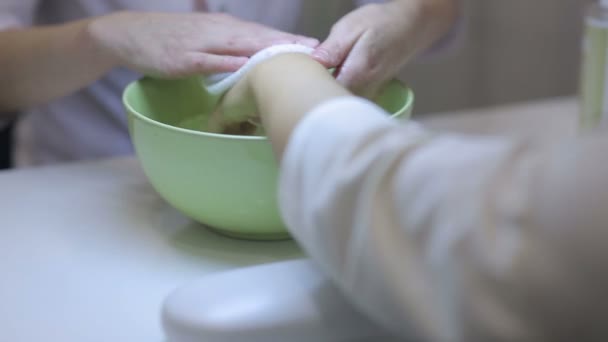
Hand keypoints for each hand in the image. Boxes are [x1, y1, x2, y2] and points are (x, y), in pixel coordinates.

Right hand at [88, 11, 318, 77]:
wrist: (128, 34)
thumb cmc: (170, 39)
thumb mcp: (206, 40)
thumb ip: (231, 50)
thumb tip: (256, 63)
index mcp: (226, 28)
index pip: (264, 35)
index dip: (292, 41)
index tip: (319, 49)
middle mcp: (218, 32)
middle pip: (260, 39)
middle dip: (290, 45)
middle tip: (320, 53)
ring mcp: (201, 44)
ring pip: (241, 46)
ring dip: (268, 52)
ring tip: (295, 58)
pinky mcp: (184, 59)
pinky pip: (212, 62)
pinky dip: (232, 64)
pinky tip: (249, 68)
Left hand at [312, 1, 456, 97]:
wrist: (411, 26)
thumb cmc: (380, 23)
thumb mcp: (350, 28)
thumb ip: (331, 49)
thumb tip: (311, 64)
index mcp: (357, 74)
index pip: (324, 93)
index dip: (309, 88)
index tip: (298, 79)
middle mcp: (364, 90)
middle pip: (331, 102)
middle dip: (314, 93)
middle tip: (302, 78)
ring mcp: (368, 95)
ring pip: (339, 101)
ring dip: (325, 93)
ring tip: (316, 78)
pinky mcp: (369, 94)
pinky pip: (347, 98)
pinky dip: (336, 92)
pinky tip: (330, 80)